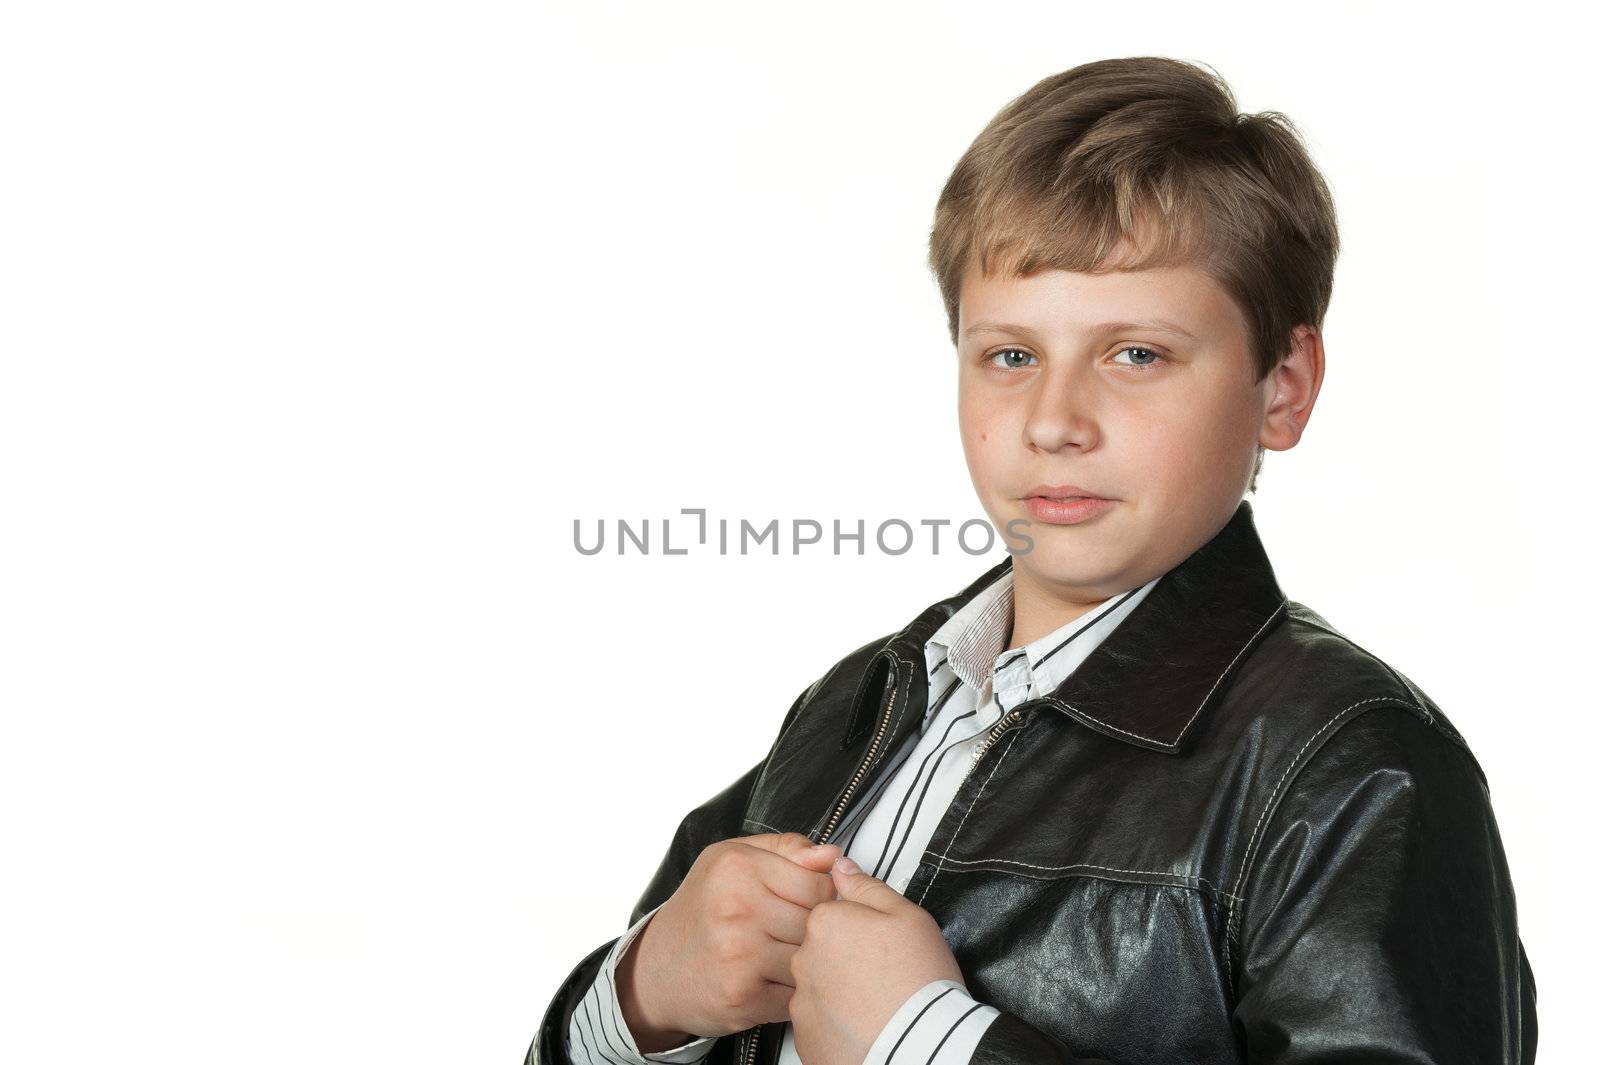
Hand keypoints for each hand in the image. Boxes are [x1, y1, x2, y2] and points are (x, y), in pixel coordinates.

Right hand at [618, 832, 843, 1048]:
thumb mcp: (731, 860)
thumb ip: (786, 849)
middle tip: (789, 932)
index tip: (805, 901)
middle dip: (812, 931)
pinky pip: (797, 995)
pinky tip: (770, 981)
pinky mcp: (743, 997)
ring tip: (780, 955)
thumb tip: (833, 855)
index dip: (822, 895)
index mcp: (738, 866)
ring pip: (811, 959)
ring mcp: (740, 955)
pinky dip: (791, 993)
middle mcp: (737, 908)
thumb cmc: (699, 912)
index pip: (820, 883)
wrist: (654, 971)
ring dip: (805, 963)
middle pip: (818, 923)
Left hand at [788, 855, 965, 1064]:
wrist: (918, 1047)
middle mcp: (805, 961)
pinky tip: (864, 1023)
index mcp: (826, 924)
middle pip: (822, 949)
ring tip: (876, 1001)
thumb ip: (868, 887)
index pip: (832, 914)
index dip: (861, 927)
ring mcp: (802, 1001)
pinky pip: (818, 1020)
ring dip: (840, 990)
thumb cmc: (918, 983)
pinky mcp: (806, 1037)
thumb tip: (843, 869)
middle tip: (883, 972)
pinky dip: (837, 1022)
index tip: (880, 942)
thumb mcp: (908, 916)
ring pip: (819, 986)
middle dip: (847, 958)